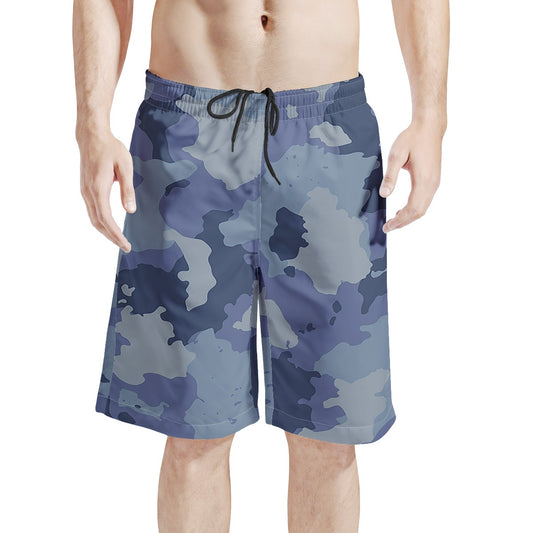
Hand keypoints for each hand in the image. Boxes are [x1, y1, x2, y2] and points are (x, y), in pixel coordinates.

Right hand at [78, 130, 134, 251]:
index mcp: (98, 189)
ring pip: (93, 218)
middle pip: (98, 223)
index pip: (106, 219)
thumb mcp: (125, 167)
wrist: (92, 136)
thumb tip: (130, 210)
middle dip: (111, 237)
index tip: (126, 244)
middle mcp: (88, 193)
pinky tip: (110, 226)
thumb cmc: (111, 149)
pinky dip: (101, 222)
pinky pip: (92, 211)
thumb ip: (127, 189)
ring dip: (105, 231)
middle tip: (125, 246)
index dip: (116, 234)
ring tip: (119, 240)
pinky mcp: (86, 189)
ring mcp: (85, 191)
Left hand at [379, 118, 444, 231]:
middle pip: (419, 212)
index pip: (412, 209)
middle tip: (388, 227)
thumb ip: (390, 176)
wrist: (429, 127)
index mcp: (424, 180)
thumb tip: (384, 195)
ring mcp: (434, 183)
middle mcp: (432, 184)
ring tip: (394, 221)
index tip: (388, 227)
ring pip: (423, 208)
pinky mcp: (433, 180)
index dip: (400, 220)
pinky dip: (414, 209)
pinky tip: (403, 210)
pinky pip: (424, 201)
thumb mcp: (396, 155)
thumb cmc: (412, 138)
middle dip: (403, 222)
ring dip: (409, 217)